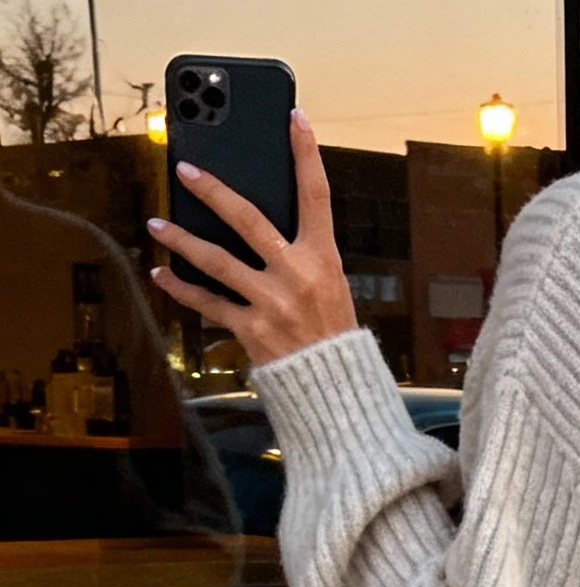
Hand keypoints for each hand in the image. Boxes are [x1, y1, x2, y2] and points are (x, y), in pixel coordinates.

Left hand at [148, 108, 356, 367]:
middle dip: (213, 190)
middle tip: (185, 169)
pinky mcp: (253, 329)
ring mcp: (271, 302)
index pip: (316, 195)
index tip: (294, 118)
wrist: (335, 390)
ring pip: (217, 261)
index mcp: (322, 259)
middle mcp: (296, 275)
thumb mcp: (329, 286)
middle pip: (248, 219)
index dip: (306, 154)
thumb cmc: (331, 335)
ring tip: (157, 224)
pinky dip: (183, 289)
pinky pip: (209, 304)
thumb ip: (301, 253)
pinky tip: (163, 275)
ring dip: (182, 240)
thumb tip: (260, 223)